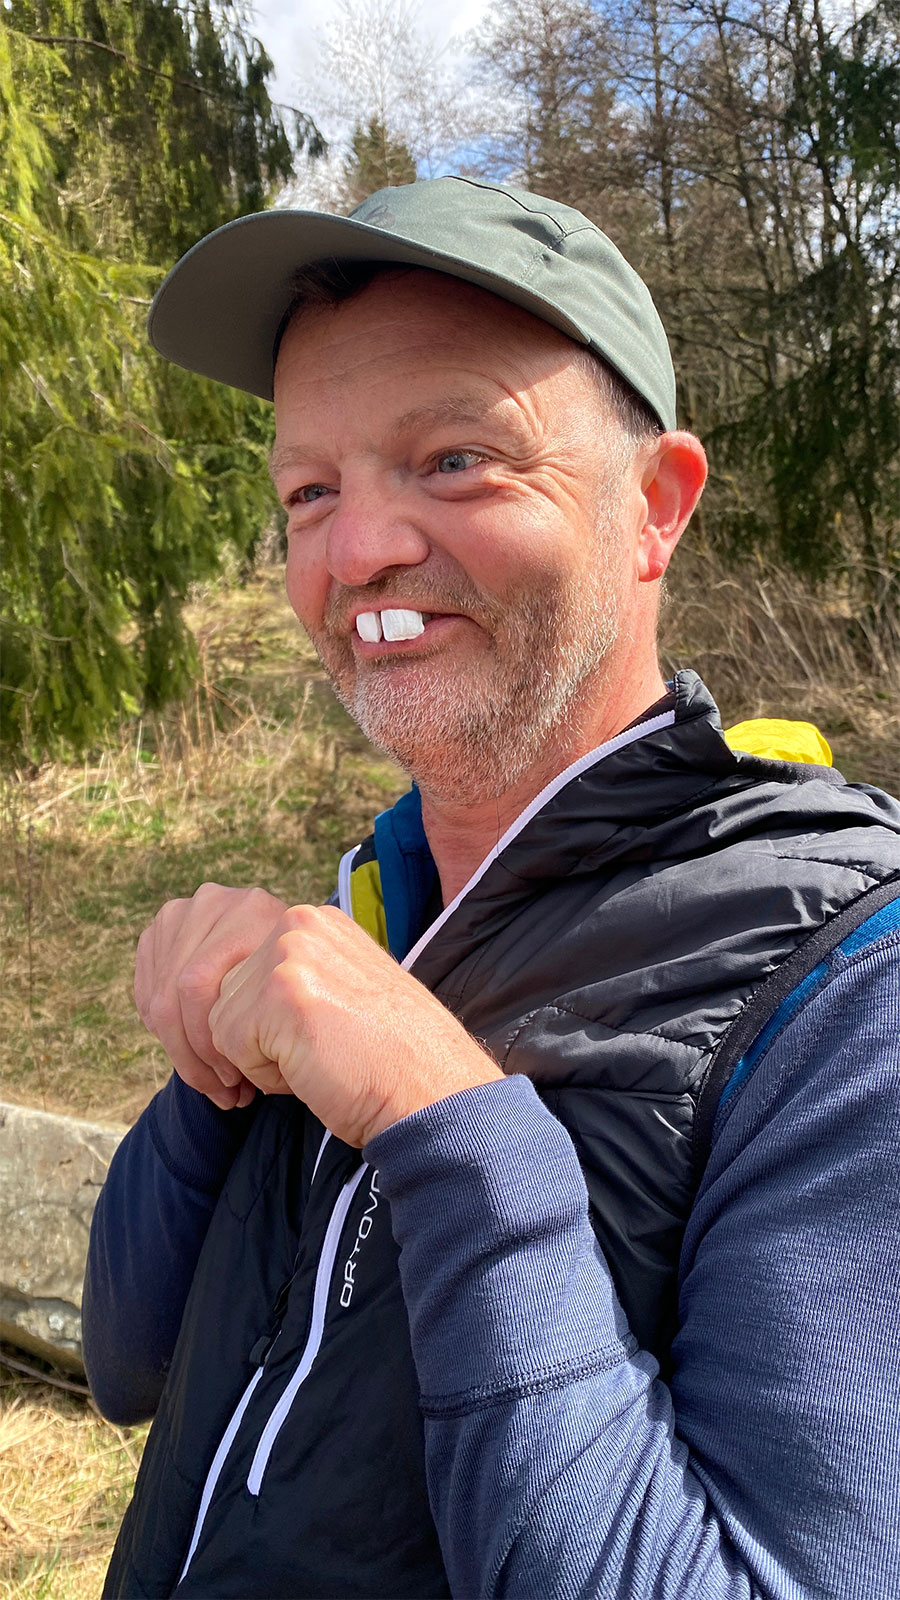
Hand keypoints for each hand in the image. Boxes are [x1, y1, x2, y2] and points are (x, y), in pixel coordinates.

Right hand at [135, 882, 288, 1108]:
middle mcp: (212, 902)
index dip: (209, 1044)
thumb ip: (271, 1017)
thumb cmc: (304, 982)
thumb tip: (237, 1085)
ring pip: (157, 1000)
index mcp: (250, 909)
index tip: (237, 1082)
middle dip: (194, 1056)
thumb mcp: (300, 993)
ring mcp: (182, 912)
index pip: (197, 985)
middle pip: (173, 993)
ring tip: (211, 1083)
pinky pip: (147, 994)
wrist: (295, 944)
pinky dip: (165, 1032)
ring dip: (178, 1051)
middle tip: (222, 1092)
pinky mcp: (160, 930)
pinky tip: (193, 1053)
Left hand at [207, 903, 502, 1145]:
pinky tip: (314, 1068)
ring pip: (223, 1021)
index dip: (273, 1024)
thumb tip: (243, 995)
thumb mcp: (344, 990)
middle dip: (260, 1038)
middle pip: (226, 995)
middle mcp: (300, 922)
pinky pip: (230, 1046)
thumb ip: (298, 976)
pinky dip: (265, 1074)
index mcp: (316, 921)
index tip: (323, 1037)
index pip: (246, 976)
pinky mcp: (280, 991)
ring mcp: (289, 953)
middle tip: (321, 1052)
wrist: (429, 1090)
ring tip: (320, 1058)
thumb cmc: (390, 1057)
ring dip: (262, 1057)